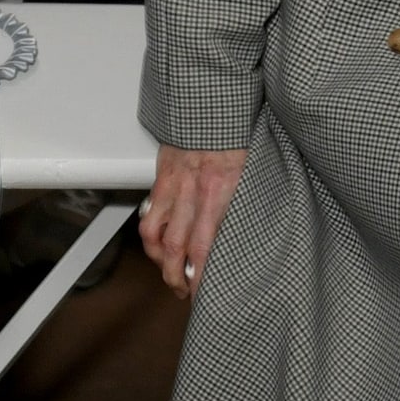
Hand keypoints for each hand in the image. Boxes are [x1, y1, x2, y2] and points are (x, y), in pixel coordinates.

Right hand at [141, 145, 246, 294]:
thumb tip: (244, 234)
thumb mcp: (250, 173)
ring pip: (156, 236)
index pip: (206, 247)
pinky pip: (149, 216)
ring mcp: (174, 187)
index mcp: (221, 193)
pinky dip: (151, 237)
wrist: (211, 107)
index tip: (205, 292)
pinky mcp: (161, 180)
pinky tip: (157, 246)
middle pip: (177, 249)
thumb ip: (242, 204)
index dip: (202, 276)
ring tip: (170, 274)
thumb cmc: (236, 138)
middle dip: (178, 278)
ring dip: (161, 262)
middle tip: (184, 292)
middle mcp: (194, 193)